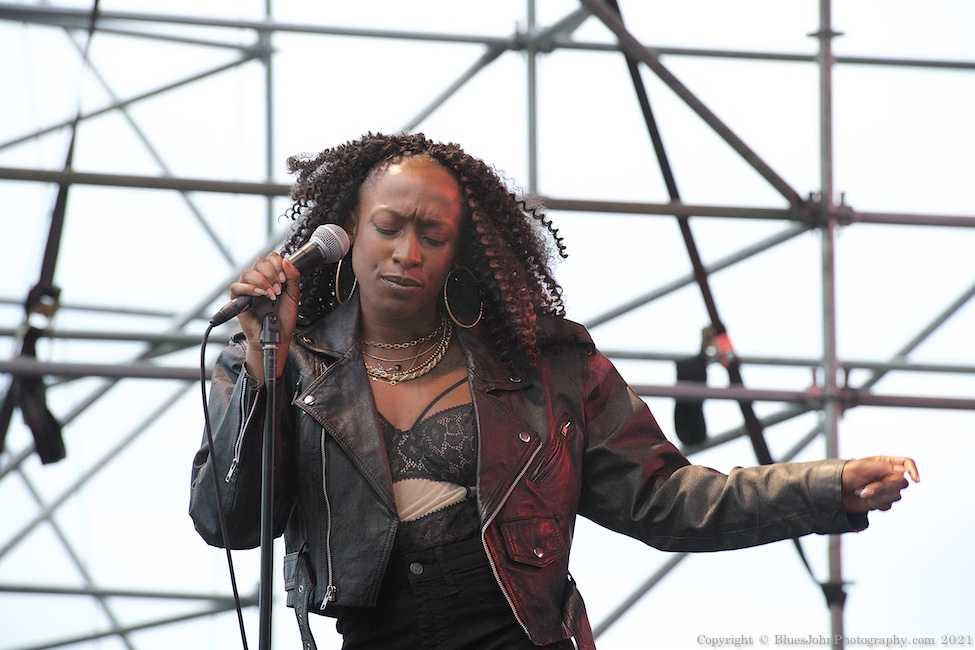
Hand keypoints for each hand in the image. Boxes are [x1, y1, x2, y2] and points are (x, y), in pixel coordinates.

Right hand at [230, 252, 301, 381]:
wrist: (277, 335)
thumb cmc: (283, 318)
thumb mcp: (294, 295)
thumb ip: (293, 277)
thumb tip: (287, 261)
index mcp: (272, 277)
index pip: (271, 258)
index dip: (278, 265)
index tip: (285, 278)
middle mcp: (259, 280)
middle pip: (259, 262)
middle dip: (271, 273)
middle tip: (279, 288)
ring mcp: (248, 289)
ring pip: (248, 272)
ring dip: (262, 281)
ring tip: (271, 295)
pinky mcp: (238, 299)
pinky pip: (237, 286)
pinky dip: (250, 288)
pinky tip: (261, 295)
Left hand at [841, 456, 919, 512]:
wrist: (835, 490)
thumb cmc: (845, 473)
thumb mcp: (861, 466)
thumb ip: (881, 467)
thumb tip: (900, 470)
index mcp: (885, 462)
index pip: (906, 463)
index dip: (913, 470)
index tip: (916, 480)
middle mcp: (888, 475)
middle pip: (902, 483)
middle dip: (884, 487)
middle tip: (866, 488)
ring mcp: (885, 489)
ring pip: (896, 496)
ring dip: (878, 496)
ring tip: (861, 492)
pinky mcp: (881, 501)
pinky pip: (888, 505)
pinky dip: (876, 504)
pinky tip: (864, 499)